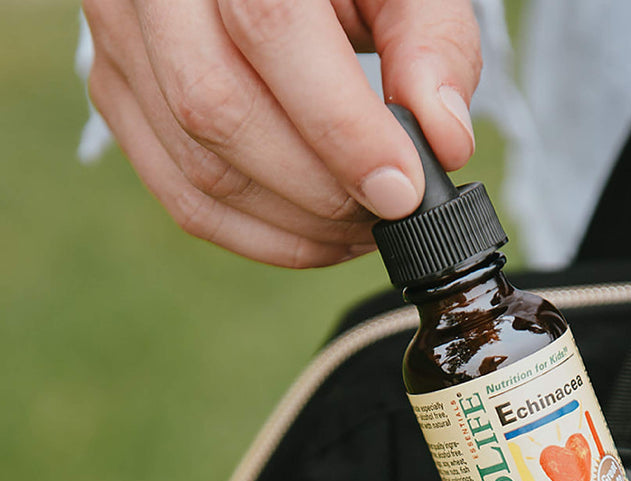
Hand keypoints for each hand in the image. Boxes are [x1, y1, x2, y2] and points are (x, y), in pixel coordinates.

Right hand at [82, 0, 480, 266]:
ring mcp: (122, 44)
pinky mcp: (121, 97)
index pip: (269, 30)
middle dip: (320, 188)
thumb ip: (431, 43)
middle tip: (390, 211)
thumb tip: (446, 142)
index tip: (403, 189)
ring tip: (365, 228)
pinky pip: (183, 198)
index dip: (341, 127)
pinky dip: (261, 236)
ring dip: (296, 225)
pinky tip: (321, 235)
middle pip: (218, 111)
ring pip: (198, 170)